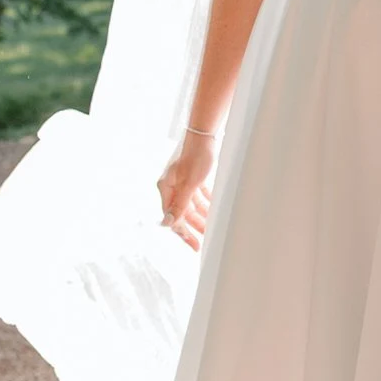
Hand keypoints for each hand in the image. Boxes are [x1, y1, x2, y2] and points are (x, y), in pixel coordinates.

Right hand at [157, 129, 216, 250]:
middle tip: (201, 243)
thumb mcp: (189, 184)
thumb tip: (167, 224)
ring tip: (212, 226)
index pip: (173, 216)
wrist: (205, 135)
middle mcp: (171, 186)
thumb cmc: (196, 157)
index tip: (194, 245)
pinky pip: (197, 196)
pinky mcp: (192, 177)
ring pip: (191, 205)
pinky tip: (213, 209)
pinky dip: (205, 203)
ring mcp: (181, 182)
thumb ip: (179, 205)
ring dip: (201, 216)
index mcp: (166, 188)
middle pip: (181, 212)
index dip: (183, 232)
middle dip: (193, 227)